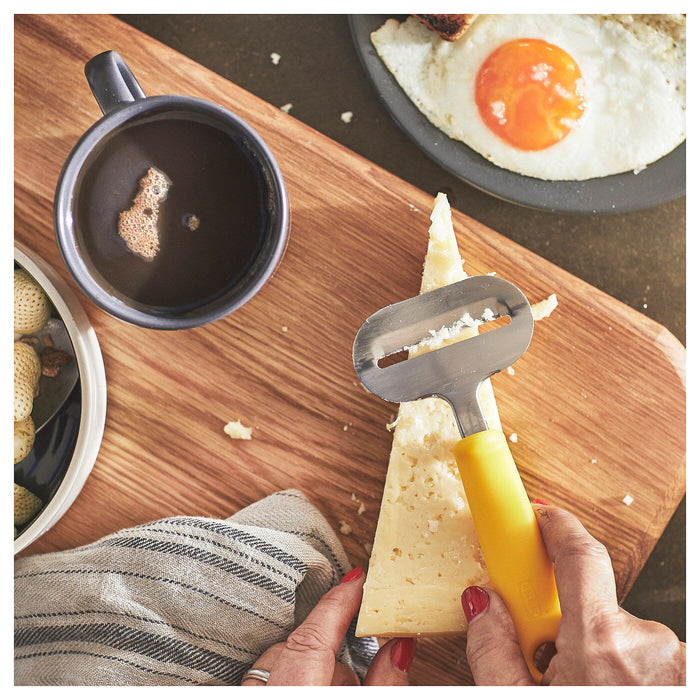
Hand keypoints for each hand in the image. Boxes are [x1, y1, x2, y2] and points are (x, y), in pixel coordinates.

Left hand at [241, 567, 415, 684]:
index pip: (318, 630)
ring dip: (309, 672)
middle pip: (300, 647)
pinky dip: (286, 680)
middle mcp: (265, 687)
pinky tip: (306, 690)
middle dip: (332, 655)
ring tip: (337, 691)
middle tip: (360, 680)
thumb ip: (384, 682)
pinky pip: (263, 679)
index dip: (341, 600)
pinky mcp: (239, 696)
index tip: (360, 578)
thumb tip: (400, 647)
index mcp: (298, 687)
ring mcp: (247, 691)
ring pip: (279, 664)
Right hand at [461, 504, 685, 684]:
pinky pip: (655, 661)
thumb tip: (480, 602)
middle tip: (561, 664)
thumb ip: (493, 649)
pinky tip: (616, 695)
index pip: (581, 554)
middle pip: (601, 608)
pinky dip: (634, 674)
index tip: (542, 516)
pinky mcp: (689, 675)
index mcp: (600, 646)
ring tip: (591, 693)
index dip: (558, 526)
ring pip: (631, 640)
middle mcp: (650, 648)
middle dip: (578, 627)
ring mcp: (678, 665)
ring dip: (609, 658)